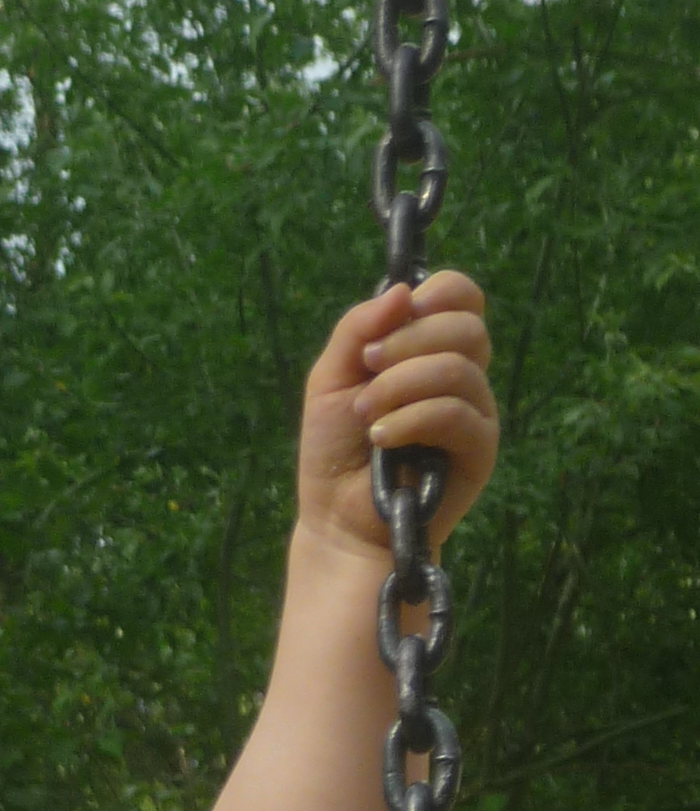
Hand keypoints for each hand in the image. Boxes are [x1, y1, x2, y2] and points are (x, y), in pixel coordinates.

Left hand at [298, 270, 496, 558]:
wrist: (336, 519)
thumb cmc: (334, 450)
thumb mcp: (331, 379)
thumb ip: (358, 329)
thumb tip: (404, 290)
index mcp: (432, 349)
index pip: (462, 297)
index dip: (437, 295)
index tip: (396, 320)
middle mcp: (461, 375)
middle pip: (466, 325)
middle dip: (408, 341)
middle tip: (368, 369)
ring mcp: (476, 412)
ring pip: (459, 369)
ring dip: (401, 385)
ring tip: (365, 414)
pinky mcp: (480, 451)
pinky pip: (457, 414)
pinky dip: (412, 419)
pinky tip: (382, 438)